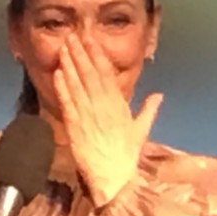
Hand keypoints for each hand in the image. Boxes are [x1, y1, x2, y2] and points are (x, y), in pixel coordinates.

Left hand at [53, 31, 160, 207]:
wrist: (114, 179)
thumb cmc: (126, 157)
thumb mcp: (141, 131)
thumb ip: (149, 110)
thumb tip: (159, 95)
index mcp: (119, 106)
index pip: (107, 75)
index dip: (97, 55)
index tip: (89, 40)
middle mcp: (104, 107)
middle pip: (90, 75)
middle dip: (80, 54)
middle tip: (71, 36)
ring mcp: (89, 116)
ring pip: (78, 86)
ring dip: (70, 65)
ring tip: (63, 48)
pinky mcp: (76, 128)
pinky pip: (68, 104)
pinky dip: (63, 88)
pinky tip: (58, 73)